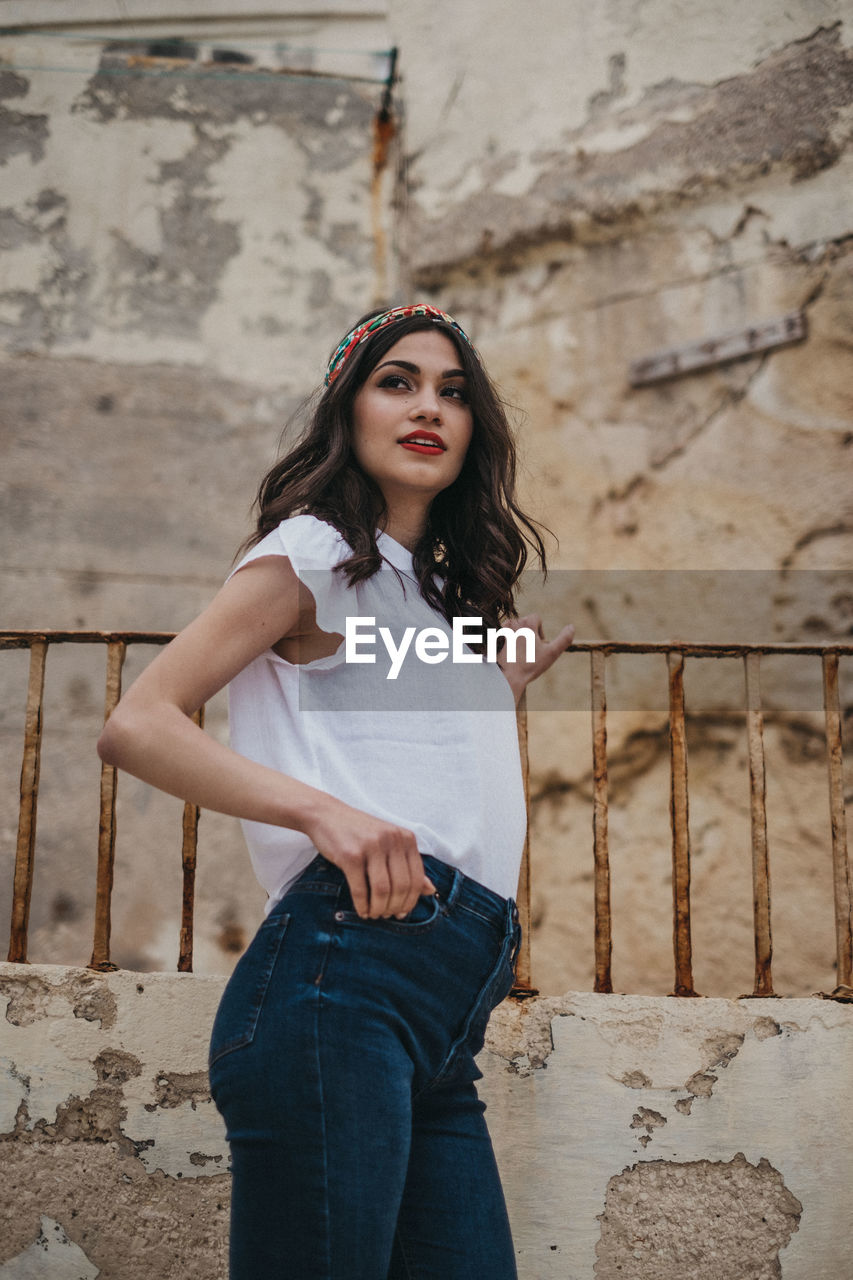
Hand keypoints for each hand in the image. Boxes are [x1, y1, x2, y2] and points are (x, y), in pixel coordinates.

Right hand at [305, 798, 434, 918]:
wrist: (327, 815)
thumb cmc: (360, 832)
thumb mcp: (389, 843)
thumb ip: (409, 865)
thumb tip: (432, 890)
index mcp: (405, 837)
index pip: (416, 878)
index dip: (411, 901)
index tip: (402, 912)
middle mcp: (391, 839)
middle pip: (401, 886)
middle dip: (394, 907)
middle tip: (386, 915)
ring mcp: (371, 846)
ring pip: (383, 890)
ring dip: (379, 909)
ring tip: (374, 914)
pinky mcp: (350, 855)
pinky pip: (360, 889)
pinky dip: (362, 905)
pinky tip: (362, 911)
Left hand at [496, 614, 574, 704]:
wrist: (509, 676)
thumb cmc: (531, 665)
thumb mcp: (552, 653)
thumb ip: (564, 639)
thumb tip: (572, 627)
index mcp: (527, 624)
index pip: (536, 617)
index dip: (540, 630)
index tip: (539, 643)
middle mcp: (513, 624)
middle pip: (524, 621)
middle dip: (529, 632)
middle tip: (530, 649)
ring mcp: (502, 632)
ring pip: (513, 626)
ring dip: (517, 634)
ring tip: (520, 649)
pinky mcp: (495, 640)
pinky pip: (501, 634)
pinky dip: (506, 639)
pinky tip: (509, 651)